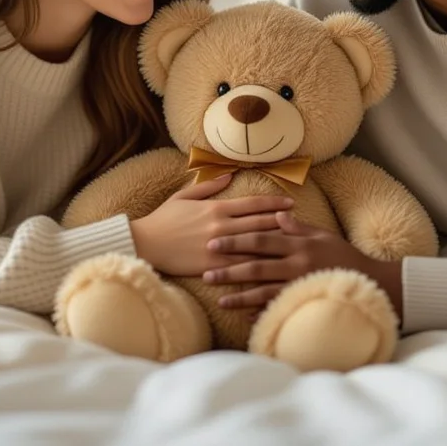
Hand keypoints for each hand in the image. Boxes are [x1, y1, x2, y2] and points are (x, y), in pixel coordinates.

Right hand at [129, 174, 293, 276]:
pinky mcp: (212, 266)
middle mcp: (221, 226)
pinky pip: (239, 267)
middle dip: (283, 222)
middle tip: (302, 222)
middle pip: (259, 223)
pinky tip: (273, 269)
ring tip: (295, 245)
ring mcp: (218, 247)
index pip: (252, 203)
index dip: (274, 202)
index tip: (290, 202)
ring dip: (276, 244)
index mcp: (216, 208)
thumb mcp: (184, 196)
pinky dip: (257, 267)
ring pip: (254, 246)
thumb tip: (228, 175)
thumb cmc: (163, 219)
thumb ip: (208, 187)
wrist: (144, 243)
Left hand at [204, 212, 403, 320]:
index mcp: (298, 244)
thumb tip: (277, 213)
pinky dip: (261, 313)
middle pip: (256, 267)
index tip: (213, 243)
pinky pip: (279, 309)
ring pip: (263, 292)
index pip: (260, 240)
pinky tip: (243, 317)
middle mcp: (297, 264)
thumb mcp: (322, 236)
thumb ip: (298, 227)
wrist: (373, 282)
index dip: (235, 241)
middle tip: (205, 272)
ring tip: (219, 300)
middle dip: (229, 270)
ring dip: (239, 296)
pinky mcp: (305, 303)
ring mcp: (300, 286)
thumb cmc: (344, 256)